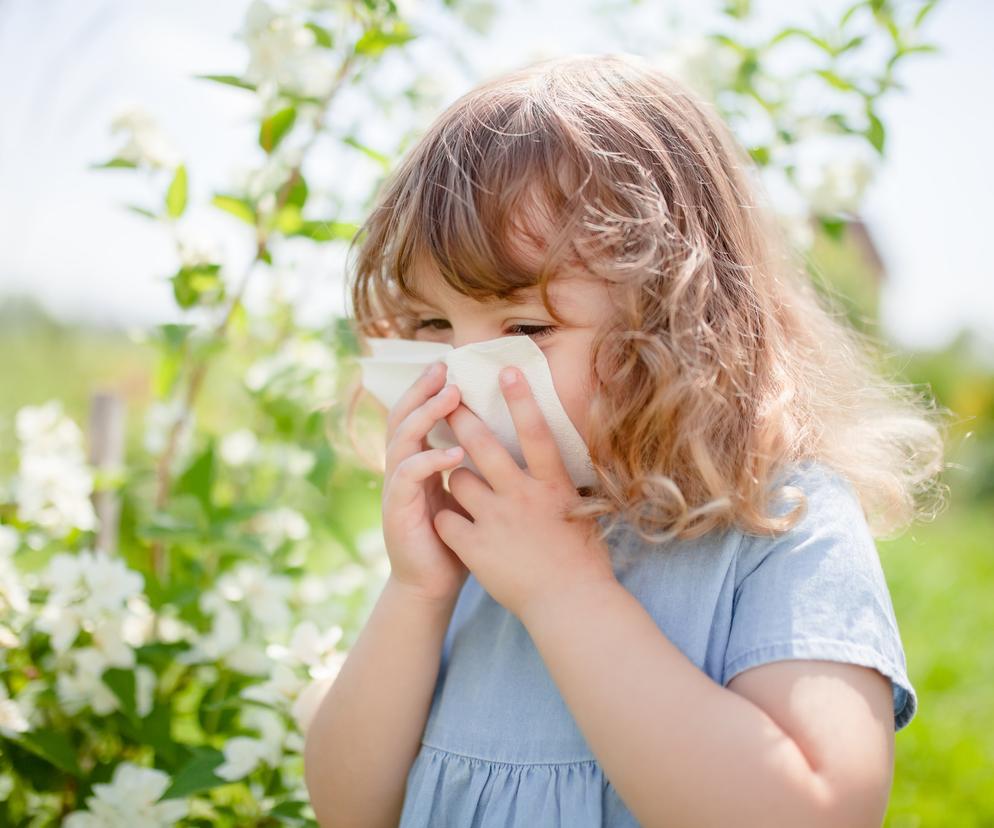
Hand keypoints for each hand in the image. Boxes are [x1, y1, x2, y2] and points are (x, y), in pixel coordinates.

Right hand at [379, 360, 473, 604]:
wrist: (434, 585)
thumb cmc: (457, 538)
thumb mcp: (468, 494)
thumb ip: (476, 465)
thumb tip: (510, 434)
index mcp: (418, 462)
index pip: (418, 415)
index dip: (429, 390)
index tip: (451, 364)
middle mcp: (402, 469)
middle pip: (403, 417)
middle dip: (422, 390)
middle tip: (444, 367)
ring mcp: (395, 489)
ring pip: (402, 440)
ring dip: (426, 415)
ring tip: (450, 397)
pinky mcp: (397, 511)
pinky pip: (408, 476)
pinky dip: (429, 460)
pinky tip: (452, 452)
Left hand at [432, 365, 615, 620]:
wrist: (570, 606)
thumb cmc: (582, 560)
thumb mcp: (581, 511)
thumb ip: (560, 484)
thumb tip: (553, 459)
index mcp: (553, 485)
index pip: (536, 432)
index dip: (521, 399)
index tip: (505, 371)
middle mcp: (523, 496)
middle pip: (484, 446)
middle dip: (461, 418)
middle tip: (448, 401)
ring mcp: (497, 521)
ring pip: (458, 479)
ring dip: (456, 477)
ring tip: (462, 485)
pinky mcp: (476, 547)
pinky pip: (446, 518)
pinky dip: (446, 518)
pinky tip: (452, 524)